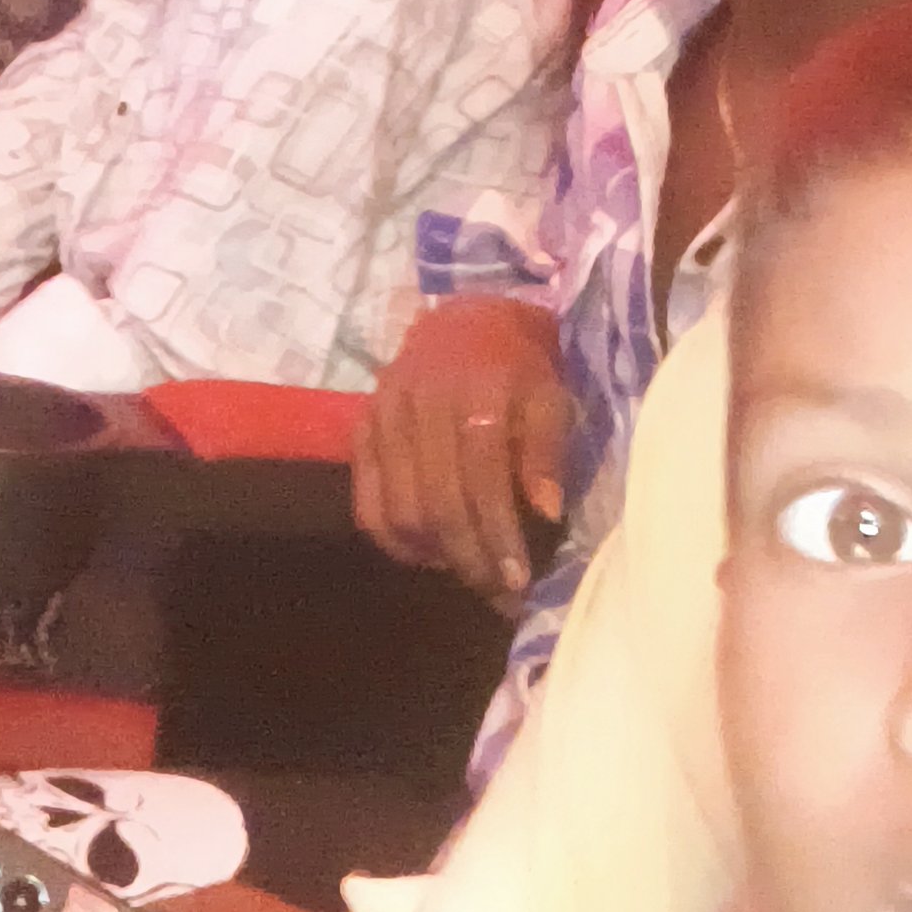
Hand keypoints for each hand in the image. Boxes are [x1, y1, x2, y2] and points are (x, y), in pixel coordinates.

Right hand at [352, 296, 572, 602]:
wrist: (465, 320)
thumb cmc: (518, 367)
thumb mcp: (550, 396)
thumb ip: (548, 451)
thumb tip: (547, 514)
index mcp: (475, 393)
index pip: (482, 481)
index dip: (498, 536)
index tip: (518, 580)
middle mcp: (421, 403)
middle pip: (437, 503)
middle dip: (469, 557)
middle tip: (496, 592)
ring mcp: (383, 416)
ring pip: (398, 509)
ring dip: (433, 554)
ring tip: (467, 570)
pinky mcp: (360, 429)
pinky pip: (366, 503)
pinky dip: (393, 539)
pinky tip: (426, 554)